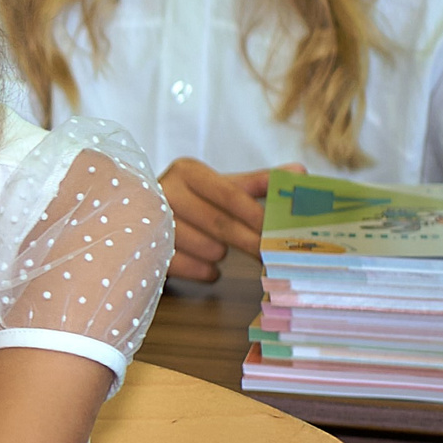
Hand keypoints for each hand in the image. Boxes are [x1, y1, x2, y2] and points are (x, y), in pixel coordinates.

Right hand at [160, 160, 299, 282]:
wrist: (143, 220)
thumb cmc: (193, 203)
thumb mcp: (222, 187)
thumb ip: (258, 182)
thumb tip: (299, 171)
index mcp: (187, 172)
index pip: (231, 194)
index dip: (257, 214)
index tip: (280, 230)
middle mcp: (165, 192)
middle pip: (222, 224)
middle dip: (251, 241)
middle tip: (271, 253)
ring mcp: (152, 222)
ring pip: (209, 249)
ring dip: (221, 254)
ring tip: (217, 248)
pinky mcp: (148, 250)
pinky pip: (193, 268)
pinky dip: (207, 271)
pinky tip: (205, 264)